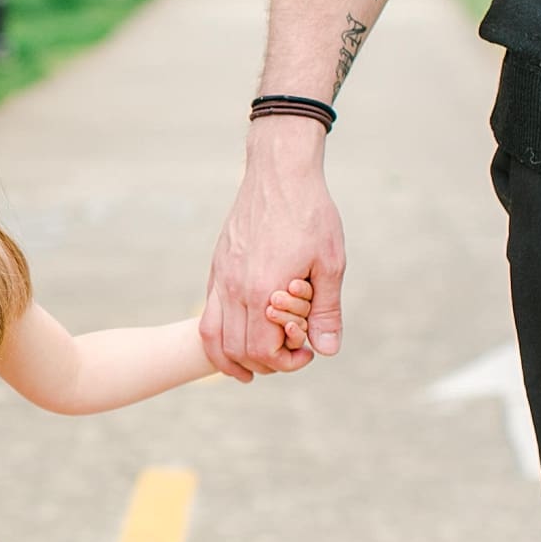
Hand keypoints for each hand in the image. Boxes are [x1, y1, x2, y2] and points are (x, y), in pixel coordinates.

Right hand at [201, 125, 344, 379]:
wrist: (279, 173)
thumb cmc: (310, 214)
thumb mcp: (331, 263)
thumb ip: (326, 310)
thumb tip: (326, 350)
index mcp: (263, 289)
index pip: (262, 350)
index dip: (286, 362)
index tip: (306, 352)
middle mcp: (234, 287)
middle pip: (234, 349)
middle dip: (263, 363)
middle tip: (289, 355)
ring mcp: (220, 276)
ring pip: (211, 335)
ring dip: (230, 358)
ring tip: (252, 367)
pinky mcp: (217, 266)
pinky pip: (209, 311)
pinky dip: (220, 334)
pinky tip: (242, 333)